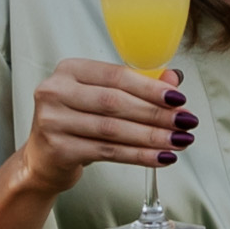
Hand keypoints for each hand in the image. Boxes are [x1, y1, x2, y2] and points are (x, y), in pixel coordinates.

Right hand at [20, 55, 191, 192]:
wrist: (43, 159)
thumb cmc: (78, 122)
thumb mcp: (102, 98)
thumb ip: (137, 86)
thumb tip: (174, 80)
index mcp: (69, 70)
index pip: (116, 75)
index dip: (150, 88)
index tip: (179, 99)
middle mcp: (56, 91)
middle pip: (115, 102)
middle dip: (156, 114)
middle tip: (186, 123)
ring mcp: (53, 121)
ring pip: (113, 129)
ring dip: (152, 137)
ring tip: (179, 141)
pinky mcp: (58, 149)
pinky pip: (108, 151)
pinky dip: (139, 155)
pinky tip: (161, 157)